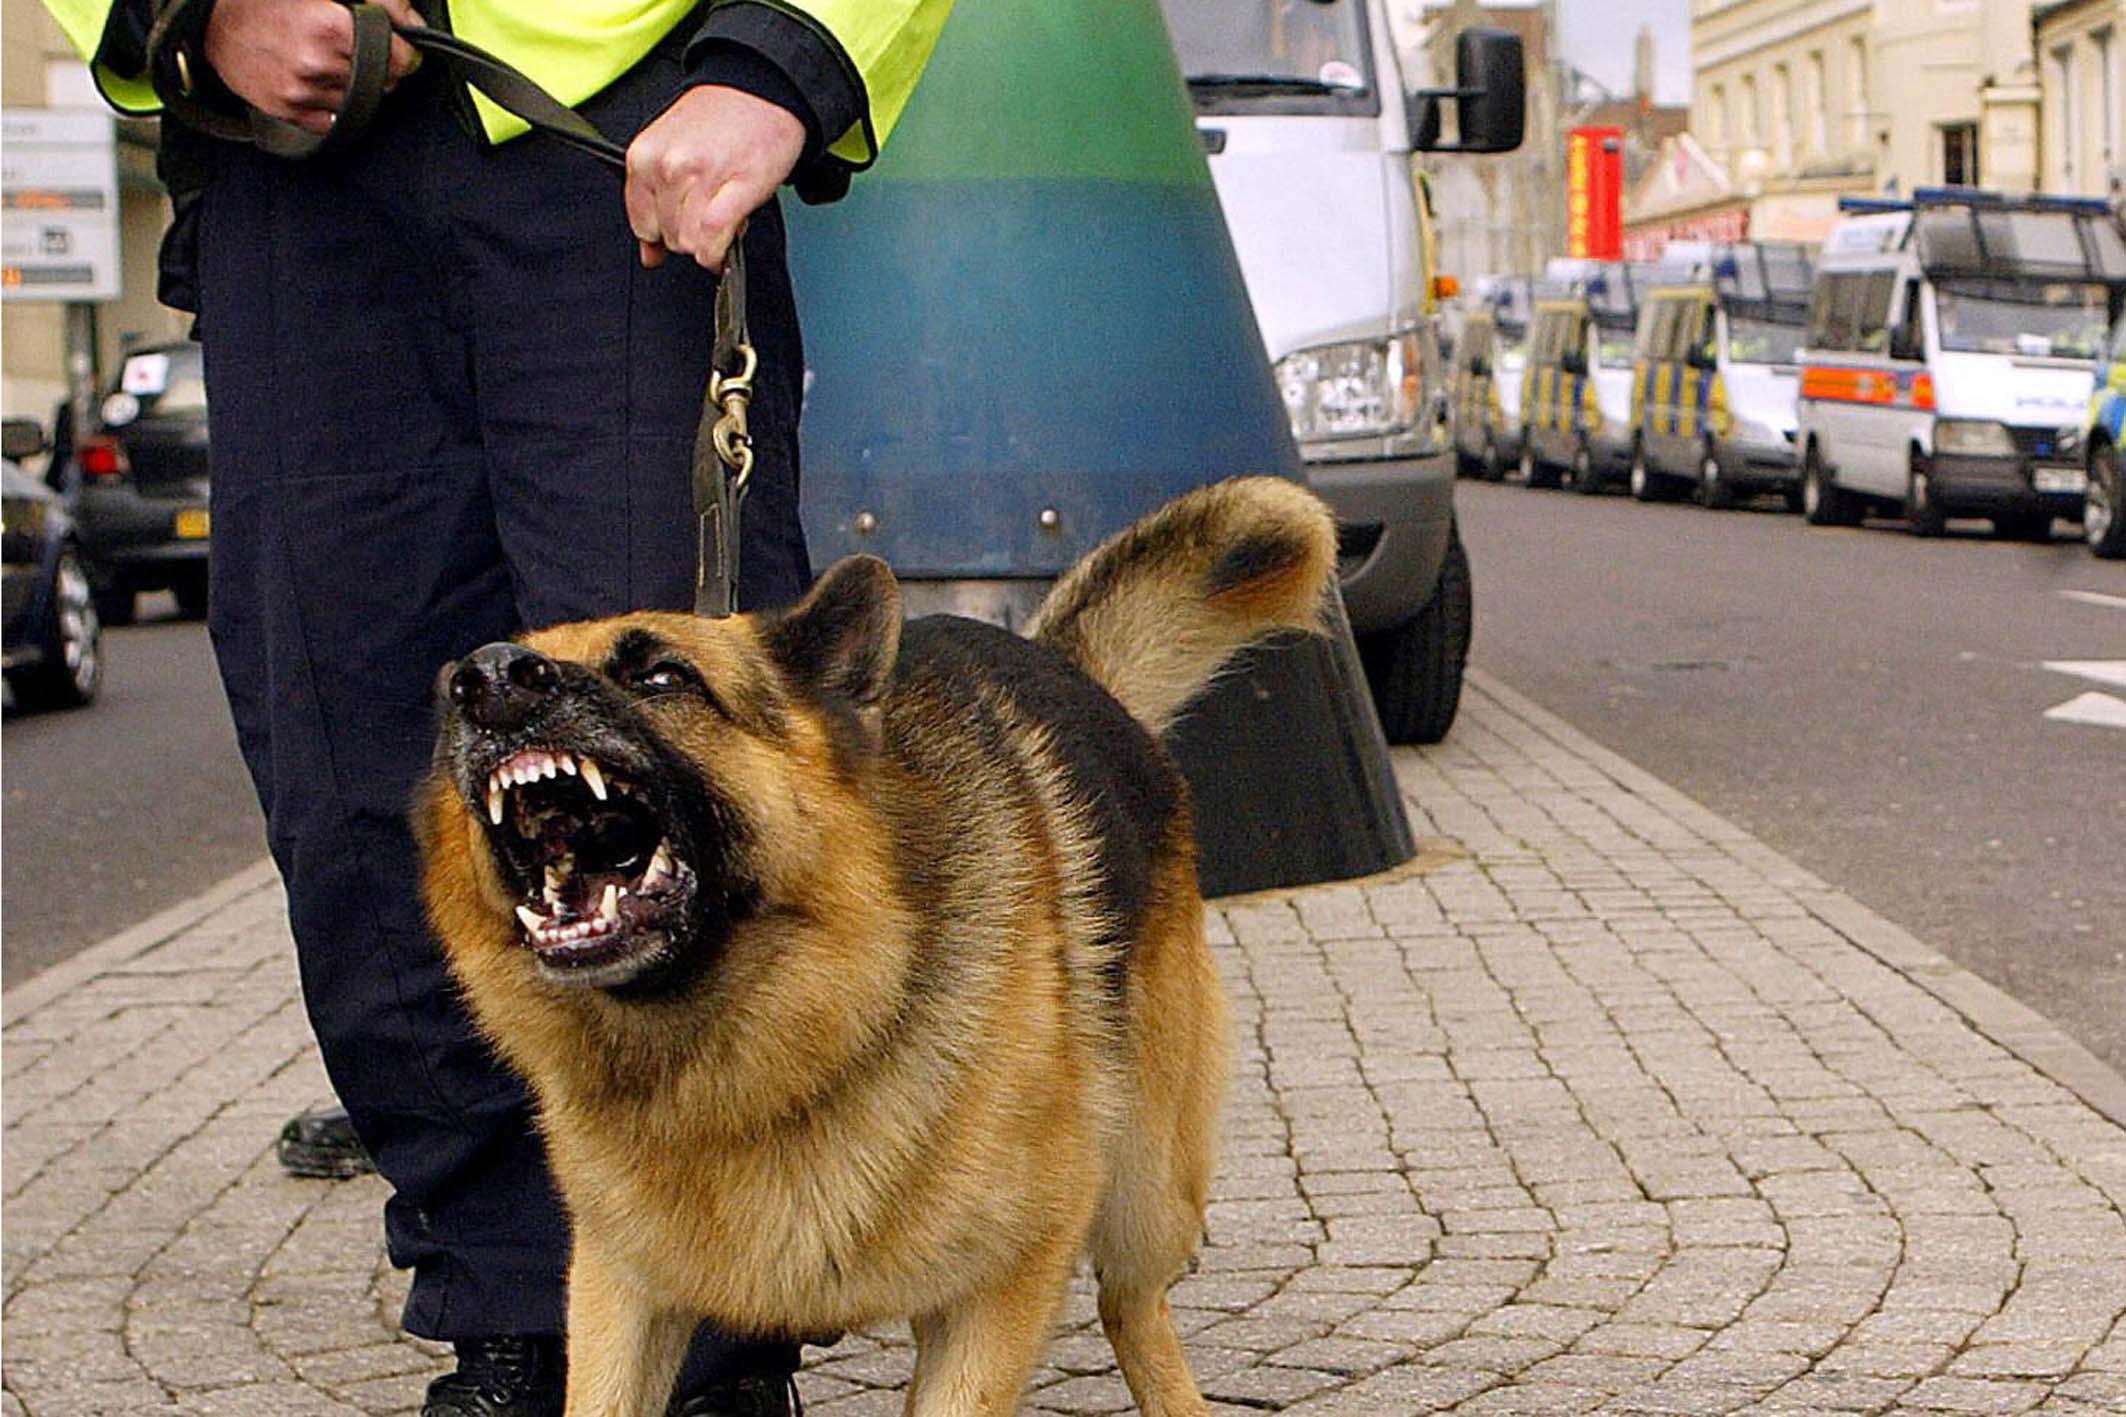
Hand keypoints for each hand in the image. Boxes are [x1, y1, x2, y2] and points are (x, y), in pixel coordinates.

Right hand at [204, 0, 424, 135]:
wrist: (213, 19)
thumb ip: (380, 2)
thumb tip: (415, 26)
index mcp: (331, 27)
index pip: (399, 59)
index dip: (401, 51)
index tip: (393, 45)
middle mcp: (317, 63)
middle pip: (383, 82)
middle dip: (378, 67)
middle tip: (350, 47)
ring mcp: (301, 91)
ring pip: (359, 102)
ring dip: (354, 86)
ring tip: (326, 61)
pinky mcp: (287, 110)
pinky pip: (332, 120)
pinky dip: (331, 105)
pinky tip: (314, 81)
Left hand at [625, 86, 805, 272]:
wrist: (758, 91)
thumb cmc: (717, 120)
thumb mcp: (668, 152)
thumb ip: (651, 202)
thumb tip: (649, 255)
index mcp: (644, 156)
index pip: (642, 225)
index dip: (665, 235)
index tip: (681, 227)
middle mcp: (667, 166)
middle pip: (669, 237)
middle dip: (690, 235)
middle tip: (709, 211)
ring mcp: (701, 177)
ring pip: (691, 243)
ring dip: (709, 242)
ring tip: (722, 213)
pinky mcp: (737, 187)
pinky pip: (714, 238)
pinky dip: (719, 252)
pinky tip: (726, 245)